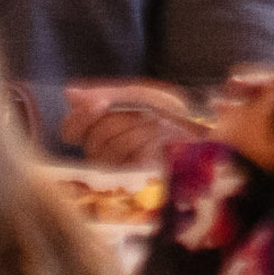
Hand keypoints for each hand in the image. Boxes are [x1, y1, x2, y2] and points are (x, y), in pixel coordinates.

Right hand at [63, 79, 204, 165]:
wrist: (205, 128)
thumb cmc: (171, 113)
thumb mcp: (140, 96)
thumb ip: (107, 94)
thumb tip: (68, 93)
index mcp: (100, 130)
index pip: (70, 130)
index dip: (80, 118)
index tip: (101, 104)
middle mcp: (103, 154)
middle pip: (94, 138)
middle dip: (122, 119)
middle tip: (146, 115)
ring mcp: (118, 170)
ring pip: (112, 147)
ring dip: (141, 128)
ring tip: (160, 126)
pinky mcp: (136, 181)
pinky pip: (130, 157)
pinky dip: (150, 140)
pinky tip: (163, 139)